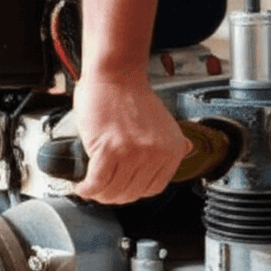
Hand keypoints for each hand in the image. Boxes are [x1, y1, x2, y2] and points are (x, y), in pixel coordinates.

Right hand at [73, 70, 190, 204]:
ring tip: (91, 188)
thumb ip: (173, 141)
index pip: (153, 189)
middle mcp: (155, 153)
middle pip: (132, 193)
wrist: (116, 75)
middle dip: (114, 196)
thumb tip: (188, 150)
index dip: (134, 192)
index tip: (123, 190)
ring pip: (113, 190)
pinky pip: (97, 182)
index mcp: (172, 149)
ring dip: (99, 194)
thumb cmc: (132, 95)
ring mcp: (132, 153)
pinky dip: (87, 189)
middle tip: (103, 190)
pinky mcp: (108, 149)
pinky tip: (82, 186)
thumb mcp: (164, 122)